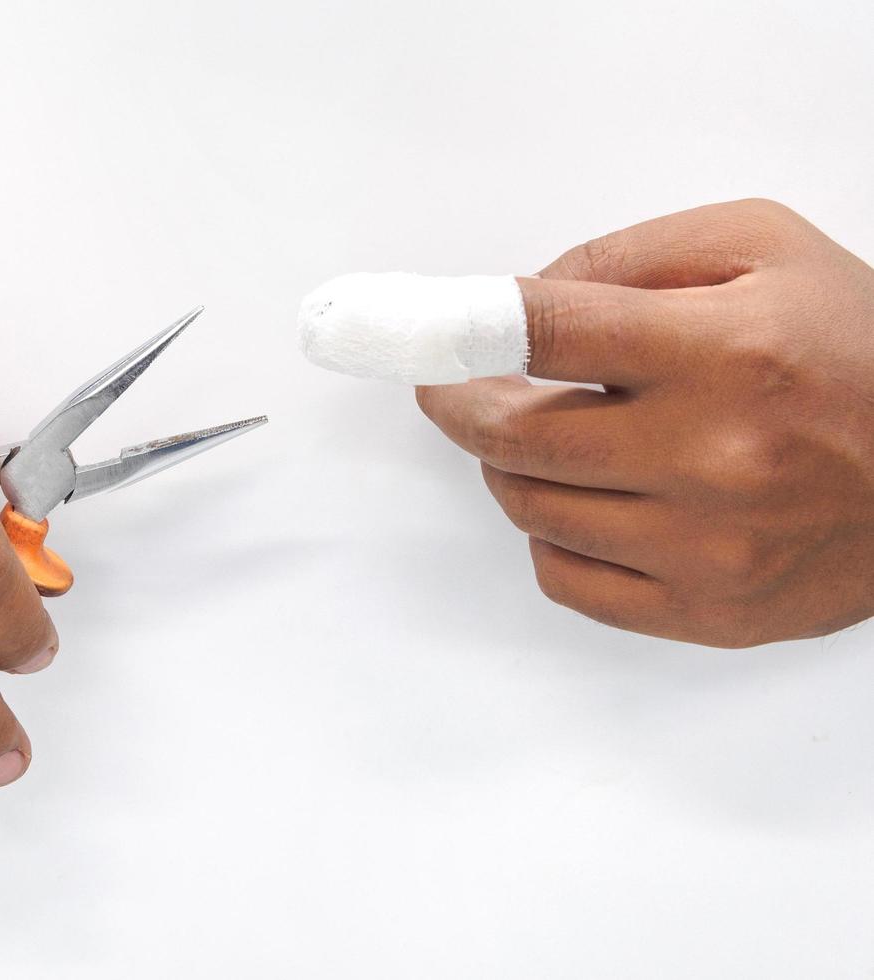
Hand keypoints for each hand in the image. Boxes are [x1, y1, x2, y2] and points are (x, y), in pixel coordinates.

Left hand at [417, 199, 873, 646]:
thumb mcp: (762, 250)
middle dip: (462, 404)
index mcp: (723, 351)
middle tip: (458, 386)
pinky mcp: (709, 612)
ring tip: (544, 437)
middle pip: (514, 437)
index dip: (457, 328)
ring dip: (510, 468)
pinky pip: (565, 581)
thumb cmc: (856, 349)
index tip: (411, 332)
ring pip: (530, 509)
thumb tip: (515, 298)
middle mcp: (711, 456)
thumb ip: (627, 257)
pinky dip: (550, 536)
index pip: (545, 331)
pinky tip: (584, 502)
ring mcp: (708, 548)